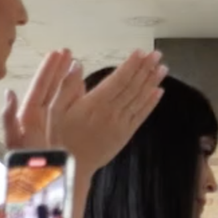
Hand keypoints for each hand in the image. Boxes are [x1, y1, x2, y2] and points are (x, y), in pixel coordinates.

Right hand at [6, 50, 166, 182]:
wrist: (74, 165)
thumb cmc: (60, 135)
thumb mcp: (55, 108)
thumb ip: (67, 86)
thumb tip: (76, 64)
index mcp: (95, 103)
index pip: (118, 80)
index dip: (131, 65)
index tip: (140, 52)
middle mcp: (112, 112)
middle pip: (132, 87)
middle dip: (146, 69)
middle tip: (157, 54)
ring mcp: (121, 124)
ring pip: (140, 99)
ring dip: (152, 82)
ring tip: (162, 68)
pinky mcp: (126, 134)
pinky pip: (141, 116)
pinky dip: (151, 103)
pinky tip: (158, 92)